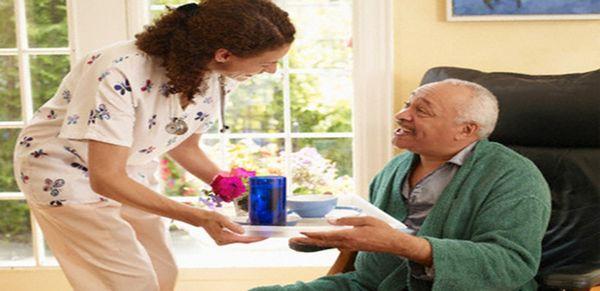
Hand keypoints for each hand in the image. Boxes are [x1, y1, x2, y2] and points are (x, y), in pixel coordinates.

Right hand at [197, 210, 265, 244]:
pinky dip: (244, 237)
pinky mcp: (223, 239)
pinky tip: (251, 234)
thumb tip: (243, 232)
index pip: (243, 240)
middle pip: (243, 241)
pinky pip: (237, 239)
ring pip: (240, 241)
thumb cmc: (210, 216)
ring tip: (261, 235)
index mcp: (224, 237)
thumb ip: (232, 225)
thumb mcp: (221, 218)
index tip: (264, 237)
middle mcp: (224, 242)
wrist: (200, 218)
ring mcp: (223, 242)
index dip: (255, 238)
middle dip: (255, 238)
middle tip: (266, 235)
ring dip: (250, 238)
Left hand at [290, 216, 432, 265]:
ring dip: (313, 242)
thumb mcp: (365, 220)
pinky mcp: (351, 247)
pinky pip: (334, 245)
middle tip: (294, 239)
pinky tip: (318, 240)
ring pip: (327, 244)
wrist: (392, 243)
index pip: (326, 235)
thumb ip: (347, 220)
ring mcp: (348, 246)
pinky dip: (323, 242)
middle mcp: (346, 243)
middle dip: (307, 241)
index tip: (301, 233)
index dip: (312, 234)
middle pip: (322, 242)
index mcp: (349, 235)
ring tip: (301, 240)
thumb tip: (330, 220)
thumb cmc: (381, 229)